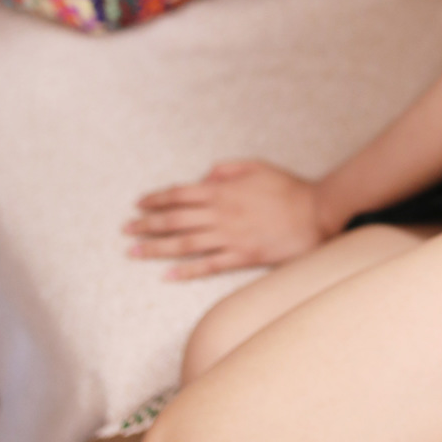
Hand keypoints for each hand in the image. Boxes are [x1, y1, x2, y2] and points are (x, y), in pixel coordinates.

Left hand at [124, 159, 323, 279]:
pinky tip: (167, 275)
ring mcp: (231, 237)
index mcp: (224, 190)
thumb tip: (205, 176)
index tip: (138, 204)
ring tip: (134, 252)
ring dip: (156, 248)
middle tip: (125, 231)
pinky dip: (186, 270)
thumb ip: (228, 169)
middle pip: (174, 219)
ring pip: (185, 243)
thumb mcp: (258, 166)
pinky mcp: (243, 256)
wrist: (316, 212)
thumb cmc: (288, 188)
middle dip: (146, 224)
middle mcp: (222, 214)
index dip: (156, 199)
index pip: (180, 194)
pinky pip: (209, 264)